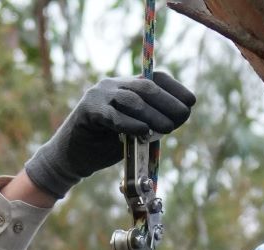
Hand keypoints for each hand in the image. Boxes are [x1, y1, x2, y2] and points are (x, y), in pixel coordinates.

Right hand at [23, 72, 195, 198]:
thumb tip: (177, 117)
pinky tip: (144, 131)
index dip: (175, 89)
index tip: (191, 103)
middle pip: (146, 87)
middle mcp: (112, 85)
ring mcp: (99, 96)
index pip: (155, 78)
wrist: (72, 157)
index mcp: (126, 86)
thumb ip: (151, 121)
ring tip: (168, 129)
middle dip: (168, 103)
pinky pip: (113, 116)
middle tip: (183, 118)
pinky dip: (131, 124)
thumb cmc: (106, 145)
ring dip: (154, 115)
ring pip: (132, 100)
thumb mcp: (134, 130)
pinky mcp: (88, 112)